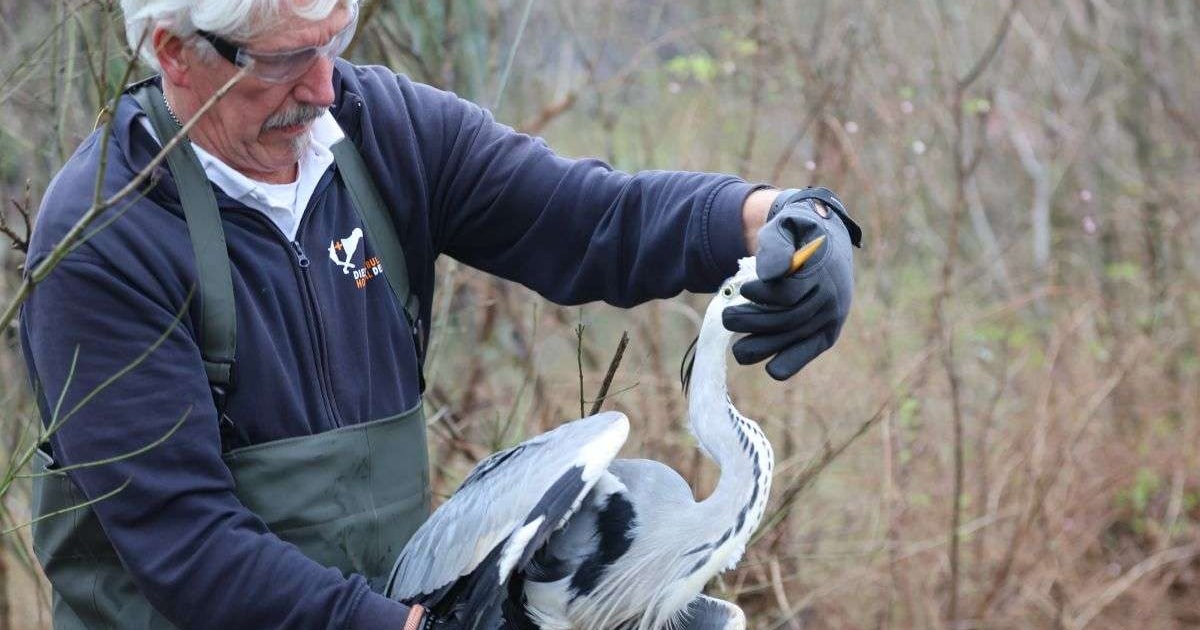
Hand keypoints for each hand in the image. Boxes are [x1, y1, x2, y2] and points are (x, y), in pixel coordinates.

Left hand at [723, 187, 861, 379]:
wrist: (824, 244)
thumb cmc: (795, 235)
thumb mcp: (784, 229)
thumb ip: (775, 246)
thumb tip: (768, 274)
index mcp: (822, 271)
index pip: (788, 293)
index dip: (762, 294)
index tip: (744, 290)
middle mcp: (831, 299)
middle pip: (787, 320)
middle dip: (751, 322)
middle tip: (727, 318)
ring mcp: (830, 319)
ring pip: (792, 340)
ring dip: (761, 347)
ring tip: (737, 348)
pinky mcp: (826, 335)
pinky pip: (807, 354)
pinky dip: (787, 364)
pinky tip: (768, 366)